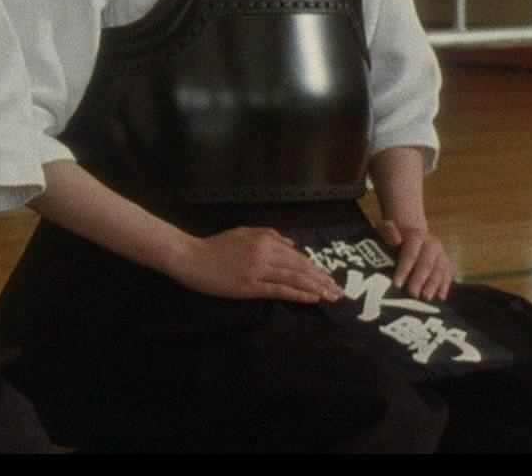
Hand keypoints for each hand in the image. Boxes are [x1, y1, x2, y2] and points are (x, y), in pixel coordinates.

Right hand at [169, 226, 342, 303]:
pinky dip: (298, 293)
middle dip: (322, 280)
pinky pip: (279, 289)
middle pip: (300, 268)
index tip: (331, 278)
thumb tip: (291, 244)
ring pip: (294, 278)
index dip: (316, 268)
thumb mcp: (243, 232)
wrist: (191, 257)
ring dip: (316, 288)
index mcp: (264, 240)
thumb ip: (268, 235)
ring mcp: (258, 270)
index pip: (297, 256)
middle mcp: (265, 254)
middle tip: (340, 291)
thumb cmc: (215, 245)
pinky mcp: (250, 286)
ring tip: (332, 296)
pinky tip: (313, 298)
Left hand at [378, 219, 452, 300]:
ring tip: (426, 298)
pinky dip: (445, 286)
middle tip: (413, 294)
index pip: (410, 254)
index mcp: (417, 236)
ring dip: (433, 285)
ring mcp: (441, 254)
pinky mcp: (447, 262)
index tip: (397, 284)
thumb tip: (396, 241)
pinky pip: (448, 275)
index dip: (404, 270)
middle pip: (426, 264)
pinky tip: (440, 298)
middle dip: (419, 280)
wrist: (410, 232)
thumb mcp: (386, 227)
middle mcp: (432, 244)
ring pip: (439, 270)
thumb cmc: (394, 234)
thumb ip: (388, 231)